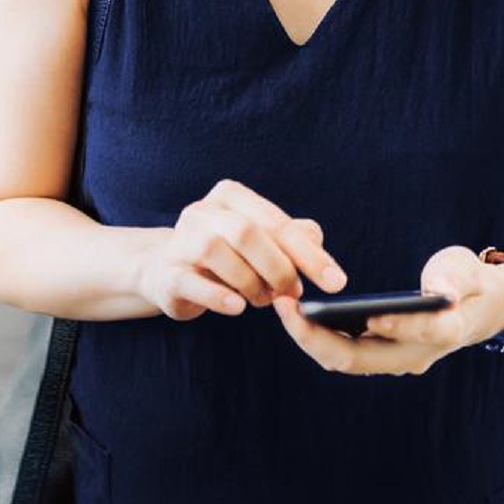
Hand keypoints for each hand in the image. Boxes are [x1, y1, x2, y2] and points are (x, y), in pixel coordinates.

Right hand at [131, 179, 348, 321]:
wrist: (170, 273)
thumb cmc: (229, 256)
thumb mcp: (263, 242)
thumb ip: (295, 239)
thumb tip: (318, 248)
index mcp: (231, 197)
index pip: (276, 222)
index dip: (309, 254)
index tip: (337, 282)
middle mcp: (202, 212)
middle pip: (246, 233)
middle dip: (279, 268)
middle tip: (294, 293)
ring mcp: (180, 241)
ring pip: (217, 253)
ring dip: (250, 283)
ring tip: (263, 300)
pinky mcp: (166, 274)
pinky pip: (192, 282)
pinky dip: (218, 297)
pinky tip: (238, 307)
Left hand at [272, 247, 503, 377]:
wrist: (473, 307)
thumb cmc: (468, 280)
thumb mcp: (466, 269)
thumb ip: (455, 278)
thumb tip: (442, 292)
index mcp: (447, 332)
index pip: (422, 333)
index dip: (398, 325)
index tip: (371, 312)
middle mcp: (416, 356)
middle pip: (363, 358)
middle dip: (320, 337)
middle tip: (288, 306)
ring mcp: (394, 360)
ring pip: (344, 360)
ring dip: (309, 338)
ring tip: (281, 305)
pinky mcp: (377, 355)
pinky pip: (341, 352)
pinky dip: (315, 335)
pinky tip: (294, 311)